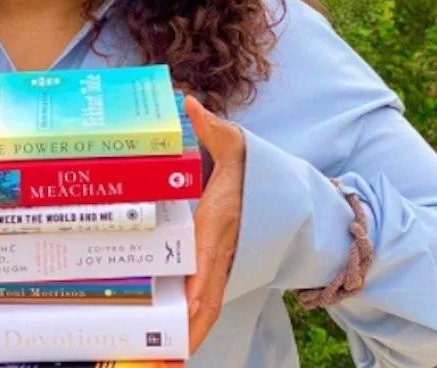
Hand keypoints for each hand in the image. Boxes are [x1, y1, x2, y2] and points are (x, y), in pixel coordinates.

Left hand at [184, 94, 245, 352]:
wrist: (276, 187)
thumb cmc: (247, 165)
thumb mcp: (232, 142)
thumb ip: (212, 126)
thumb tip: (190, 103)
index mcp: (222, 219)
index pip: (209, 254)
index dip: (199, 282)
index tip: (187, 309)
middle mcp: (225, 246)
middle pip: (210, 292)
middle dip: (194, 324)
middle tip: (171, 354)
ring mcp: (226, 260)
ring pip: (212, 301)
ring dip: (194, 330)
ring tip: (169, 358)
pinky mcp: (222, 266)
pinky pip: (211, 297)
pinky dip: (199, 321)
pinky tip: (180, 340)